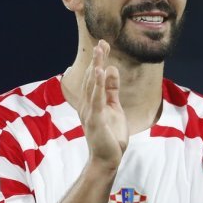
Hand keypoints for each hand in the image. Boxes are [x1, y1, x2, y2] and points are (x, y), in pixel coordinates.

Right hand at [79, 40, 127, 170]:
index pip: (94, 77)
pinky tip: (98, 71)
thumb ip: (112, 90)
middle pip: (91, 77)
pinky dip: (97, 84)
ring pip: (92, 85)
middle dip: (97, 60)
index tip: (103, 44)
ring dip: (96, 67)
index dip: (99, 60)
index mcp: (92, 102)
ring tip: (100, 50)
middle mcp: (88, 105)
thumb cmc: (110, 136)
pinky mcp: (95, 120)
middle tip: (101, 42)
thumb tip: (111, 69)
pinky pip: (96, 99)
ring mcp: (90, 112)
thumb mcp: (114, 108)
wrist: (107, 160)